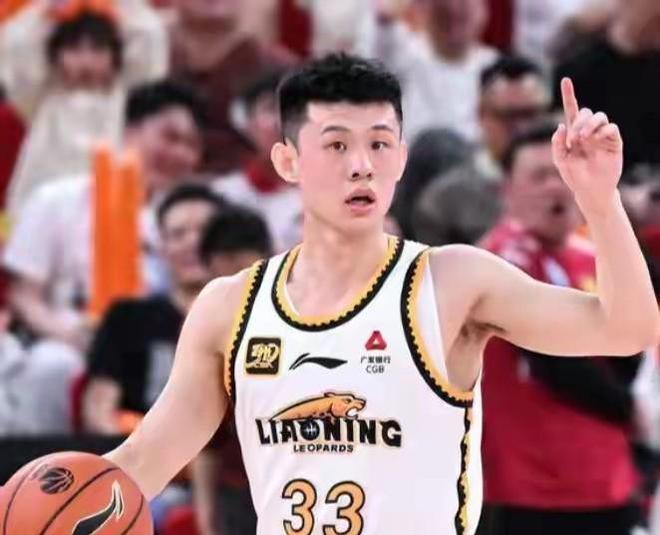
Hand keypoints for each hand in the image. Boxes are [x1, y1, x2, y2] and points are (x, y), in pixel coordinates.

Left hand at [552, 78, 622, 214]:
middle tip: (574, 138)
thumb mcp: (560, 160)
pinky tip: (596, 140)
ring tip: (583, 138)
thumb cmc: (573, 175)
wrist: (590, 190)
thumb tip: (560, 126)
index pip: (572, 110)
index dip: (569, 95)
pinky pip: (611, 128)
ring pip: (600, 116)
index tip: (565, 80)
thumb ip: (557, 144)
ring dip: (590, 124)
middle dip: (579, 122)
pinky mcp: (614, 142)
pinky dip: (603, 131)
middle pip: (586, 112)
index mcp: (574, 133)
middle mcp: (588, 131)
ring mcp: (601, 136)